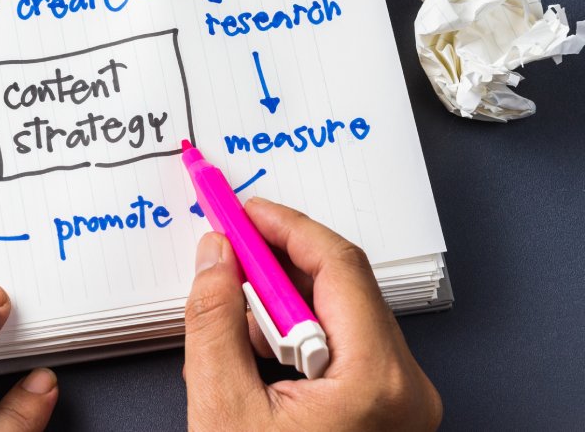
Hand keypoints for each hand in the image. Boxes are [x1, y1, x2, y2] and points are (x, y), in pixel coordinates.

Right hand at [184, 197, 441, 430]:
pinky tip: (259, 346)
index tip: (242, 209)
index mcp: (375, 381)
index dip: (283, 226)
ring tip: (234, 312)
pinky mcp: (385, 408)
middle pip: (342, 284)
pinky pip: (344, 343)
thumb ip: (213, 319)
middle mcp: (404, 386)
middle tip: (228, 245)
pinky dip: (298, 330)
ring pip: (341, 313)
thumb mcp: (220, 406)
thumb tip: (215, 257)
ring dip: (284, 298)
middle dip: (278, 261)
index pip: (335, 266)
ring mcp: (400, 399)